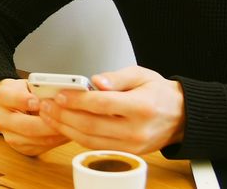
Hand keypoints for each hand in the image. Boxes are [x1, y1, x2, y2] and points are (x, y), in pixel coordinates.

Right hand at [0, 78, 69, 155]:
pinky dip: (56, 141)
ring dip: (56, 134)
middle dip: (49, 124)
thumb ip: (39, 88)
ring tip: (71, 126)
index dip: (25, 101)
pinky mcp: (20, 148)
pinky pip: (41, 147)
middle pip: (26, 126)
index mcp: (1, 97)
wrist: (11, 106)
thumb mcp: (28, 83)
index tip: (38, 101)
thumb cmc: (24, 92)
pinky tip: (65, 133)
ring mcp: (9, 136)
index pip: (11, 98)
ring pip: (36, 139)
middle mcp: (1, 119)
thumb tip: (58, 97)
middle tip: (66, 119)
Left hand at [37, 66, 184, 154]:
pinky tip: (65, 126)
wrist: (180, 116)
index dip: (77, 100)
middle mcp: (136, 129)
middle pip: (92, 125)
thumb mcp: (141, 75)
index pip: (102, 104)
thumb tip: (96, 80)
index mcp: (141, 106)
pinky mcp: (128, 153)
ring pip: (90, 140)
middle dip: (64, 115)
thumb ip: (116, 77)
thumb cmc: (159, 93)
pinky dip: (77, 137)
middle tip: (46, 105)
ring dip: (65, 128)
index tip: (59, 94)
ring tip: (49, 116)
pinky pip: (96, 146)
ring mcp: (132, 145)